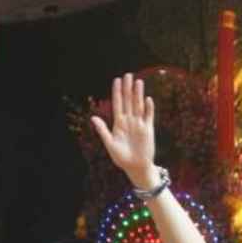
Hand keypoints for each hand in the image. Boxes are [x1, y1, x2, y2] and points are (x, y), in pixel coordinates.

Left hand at [91, 73, 156, 187]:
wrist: (135, 167)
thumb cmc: (121, 157)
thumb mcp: (110, 144)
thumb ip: (102, 130)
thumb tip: (93, 118)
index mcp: (118, 123)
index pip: (117, 104)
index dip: (117, 92)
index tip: (117, 80)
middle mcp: (129, 121)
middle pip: (128, 101)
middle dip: (128, 88)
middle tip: (128, 75)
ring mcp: (139, 124)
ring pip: (138, 105)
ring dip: (138, 94)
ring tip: (138, 82)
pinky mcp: (148, 129)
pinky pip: (148, 116)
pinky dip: (148, 108)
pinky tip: (147, 99)